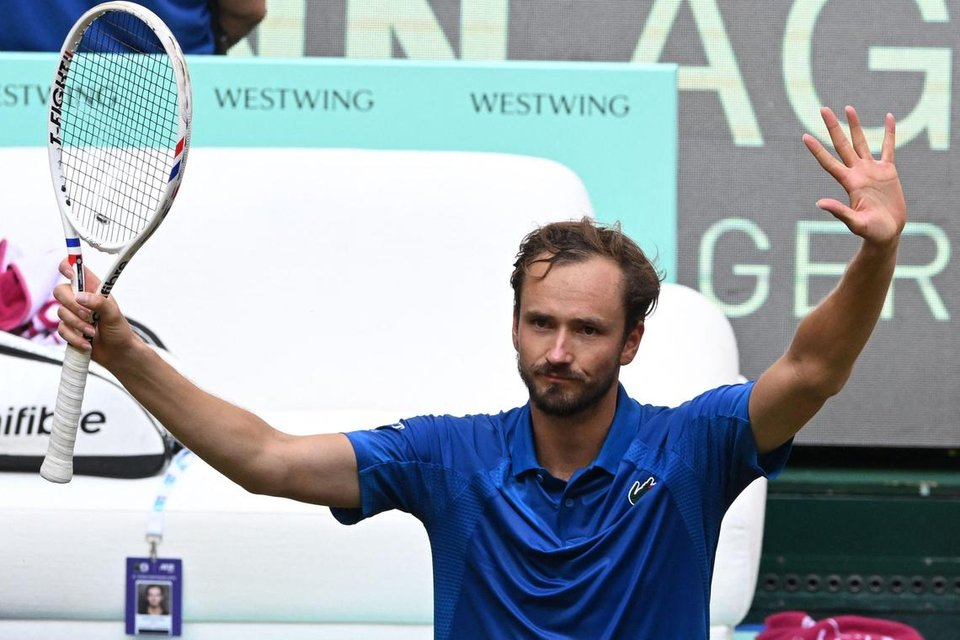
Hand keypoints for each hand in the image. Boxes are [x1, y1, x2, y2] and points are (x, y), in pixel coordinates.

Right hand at [54, 259, 136, 366]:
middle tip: (88, 315)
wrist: (118, 353)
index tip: (71, 274)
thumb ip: (99, 303)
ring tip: (93, 332)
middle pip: (60, 291)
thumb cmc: (119, 331)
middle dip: (72, 305)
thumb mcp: (114, 314)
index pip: (75, 269)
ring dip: (78, 325)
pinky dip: (74, 337)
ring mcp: (73, 313)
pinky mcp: (68, 328)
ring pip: (61, 312)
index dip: (68, 266)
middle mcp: (80, 298)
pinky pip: (61, 330)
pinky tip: (87, 342)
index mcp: (93, 288)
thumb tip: (80, 297)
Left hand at [803, 105, 906, 247]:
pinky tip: (889, 117)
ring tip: (848, 108)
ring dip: (855, 125)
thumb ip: (839, 212)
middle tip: (823, 109)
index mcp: (849, 183)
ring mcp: (872, 170)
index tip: (804, 136)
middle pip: (842, 145)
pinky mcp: (888, 171)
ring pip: (862, 142)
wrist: (887, 234)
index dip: (817, 150)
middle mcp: (857, 173)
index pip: (828, 162)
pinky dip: (889, 133)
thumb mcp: (855, 223)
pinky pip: (889, 147)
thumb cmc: (871, 232)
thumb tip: (820, 203)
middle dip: (833, 127)